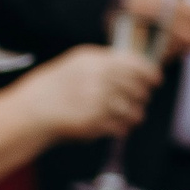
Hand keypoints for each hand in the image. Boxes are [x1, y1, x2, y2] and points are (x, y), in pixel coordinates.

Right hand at [1, 43, 157, 139]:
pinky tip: (118, 126)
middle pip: (138, 88)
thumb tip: (136, 65)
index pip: (135, 65)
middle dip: (143, 95)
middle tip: (141, 98)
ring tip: (130, 115)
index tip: (156, 79)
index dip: (151, 73)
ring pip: (134, 110)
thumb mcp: (77, 63)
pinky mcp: (94, 123)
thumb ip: (105, 62)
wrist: (33, 110)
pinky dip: (123, 128)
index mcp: (94, 61)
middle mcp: (98, 79)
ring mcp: (96, 101)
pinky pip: (122, 127)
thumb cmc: (56, 86)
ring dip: (135, 114)